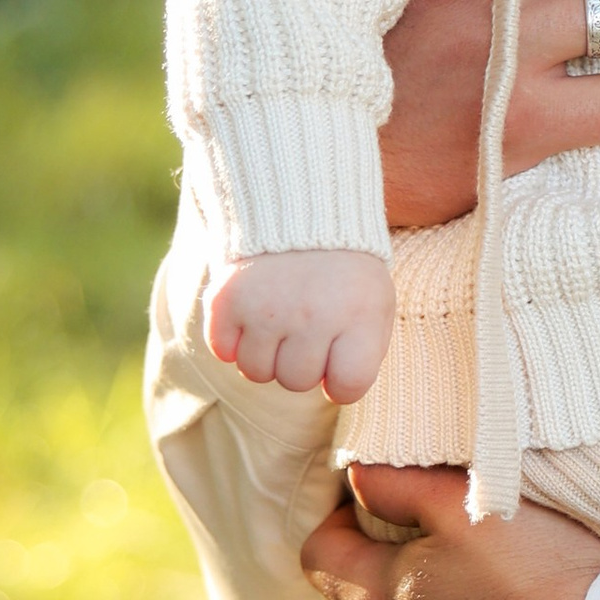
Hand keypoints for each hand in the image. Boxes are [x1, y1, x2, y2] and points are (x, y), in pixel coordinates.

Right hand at [210, 248, 394, 399]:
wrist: (300, 209)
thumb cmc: (345, 269)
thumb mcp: (376, 302)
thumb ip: (365, 352)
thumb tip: (334, 391)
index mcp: (358, 317)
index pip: (348, 387)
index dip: (341, 381)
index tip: (339, 360)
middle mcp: (312, 316)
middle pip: (296, 382)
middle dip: (301, 362)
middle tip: (306, 326)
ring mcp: (267, 309)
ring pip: (256, 372)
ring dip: (265, 353)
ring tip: (279, 319)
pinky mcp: (227, 300)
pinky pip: (222, 351)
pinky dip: (231, 339)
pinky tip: (251, 314)